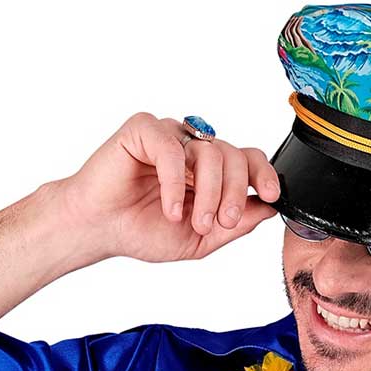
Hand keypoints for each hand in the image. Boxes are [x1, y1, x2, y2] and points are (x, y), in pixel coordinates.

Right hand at [52, 112, 281, 266]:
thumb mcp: (200, 239)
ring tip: (192, 222)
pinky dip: (175, 183)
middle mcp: (192, 148)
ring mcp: (170, 136)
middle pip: (234, 156)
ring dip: (208, 193)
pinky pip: (173, 150)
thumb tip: (270, 209)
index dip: (263, 173)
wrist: (99, 229)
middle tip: (220, 222)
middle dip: (233, 193)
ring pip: (209, 152)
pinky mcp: (143, 130)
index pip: (248, 158)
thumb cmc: (142, 230)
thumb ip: (235, 225)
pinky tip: (170, 209)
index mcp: (209, 170)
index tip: (270, 195)